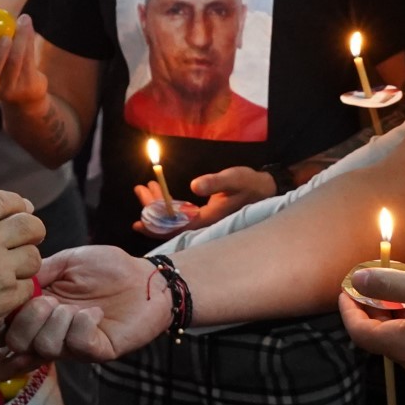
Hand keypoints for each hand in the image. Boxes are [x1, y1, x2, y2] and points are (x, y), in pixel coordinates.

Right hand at [0, 14, 49, 106]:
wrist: (26, 85)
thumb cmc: (3, 58)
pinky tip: (27, 28)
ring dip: (19, 43)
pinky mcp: (24, 90)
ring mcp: (6, 91)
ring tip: (22, 24)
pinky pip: (27, 65)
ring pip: (13, 67)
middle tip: (5, 37)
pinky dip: (28, 44)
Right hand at [0, 190, 43, 343]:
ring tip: (13, 271)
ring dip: (26, 263)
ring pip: (34, 256)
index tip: (22, 210)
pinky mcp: (7, 296)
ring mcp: (0, 269)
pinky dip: (19, 290)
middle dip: (32, 231)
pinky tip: (5, 294)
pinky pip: (27, 286)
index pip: (3, 199)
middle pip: (30, 225)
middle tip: (28, 239)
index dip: (17, 204)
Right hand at [3, 244, 168, 361]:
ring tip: (76, 307)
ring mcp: (74, 344)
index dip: (5, 316)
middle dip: (28, 319)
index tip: (18, 296)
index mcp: (40, 310)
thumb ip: (41, 270)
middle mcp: (52, 331)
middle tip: (49, 301)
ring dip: (58, 321)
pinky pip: (79, 345)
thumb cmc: (109, 269)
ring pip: (46, 347)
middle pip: (18, 344)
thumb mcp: (68, 261)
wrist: (146, 278)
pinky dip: (83, 324)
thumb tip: (16, 279)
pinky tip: (96, 313)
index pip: (8, 325)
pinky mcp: (98, 351)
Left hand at [128, 166, 274, 232]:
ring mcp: (203, 222)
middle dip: (152, 210)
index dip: (157, 224)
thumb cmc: (250, 183)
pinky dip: (167, 206)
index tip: (140, 215)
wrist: (265, 189)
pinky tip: (159, 196)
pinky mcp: (203, 216)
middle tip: (140, 189)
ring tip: (145, 188)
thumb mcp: (234, 177)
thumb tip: (194, 186)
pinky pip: (179, 216)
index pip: (176, 227)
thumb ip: (215, 182)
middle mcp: (204, 225)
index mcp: (209, 220)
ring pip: (173, 220)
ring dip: (158, 206)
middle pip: (171, 225)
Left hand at [337, 266, 404, 379]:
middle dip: (371, 310)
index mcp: (403, 347)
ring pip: (402, 342)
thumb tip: (357, 281)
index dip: (348, 310)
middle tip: (374, 282)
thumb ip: (389, 285)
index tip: (347, 287)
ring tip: (401, 288)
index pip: (360, 334)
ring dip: (394, 316)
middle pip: (380, 339)